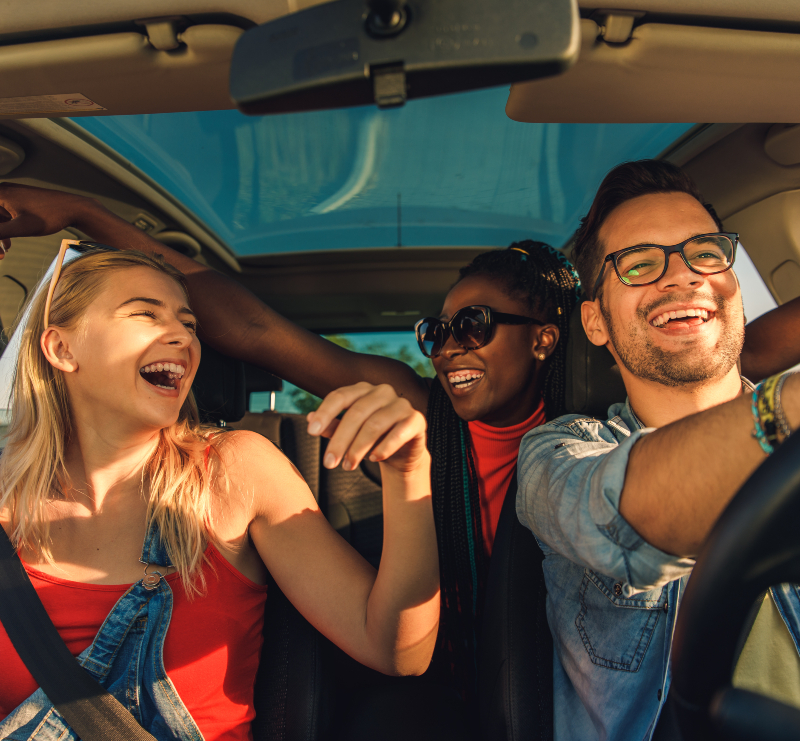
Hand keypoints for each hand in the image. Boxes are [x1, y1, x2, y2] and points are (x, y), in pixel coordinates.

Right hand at [0, 182, 95, 258]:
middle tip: (1, 255)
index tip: (0, 249)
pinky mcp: (19, 201)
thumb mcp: (20, 227)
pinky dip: (6, 230)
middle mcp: (3, 191)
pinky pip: (5, 216)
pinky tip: (8, 246)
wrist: (74, 208)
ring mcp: (11, 195)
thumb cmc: (49, 216)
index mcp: (0, 193)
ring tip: (3, 254)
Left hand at [307, 382, 428, 473]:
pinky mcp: (416, 419)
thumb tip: (309, 419)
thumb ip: (332, 425)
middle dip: (340, 440)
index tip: (311, 433)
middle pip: (356, 413)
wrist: (402, 453)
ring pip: (375, 424)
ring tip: (348, 466)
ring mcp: (401, 404)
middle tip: (328, 463)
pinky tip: (374, 458)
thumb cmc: (372, 439)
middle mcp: (382, 391)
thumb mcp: (349, 434)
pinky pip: (399, 432)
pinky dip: (384, 447)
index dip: (325, 413)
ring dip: (358, 448)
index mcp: (363, 390)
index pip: (340, 396)